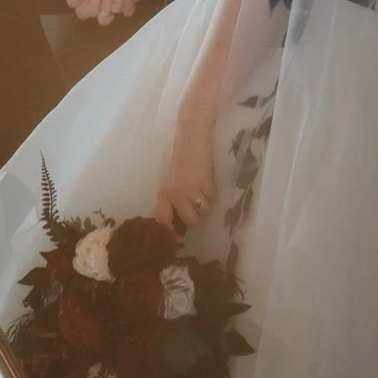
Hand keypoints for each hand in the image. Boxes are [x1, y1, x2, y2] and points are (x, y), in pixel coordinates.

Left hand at [154, 109, 217, 233]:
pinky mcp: (204, 181)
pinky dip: (213, 193)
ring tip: (203, 192)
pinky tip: (208, 181)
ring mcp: (190, 188)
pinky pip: (213, 198)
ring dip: (207, 206)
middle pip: (191, 221)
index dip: (171, 235)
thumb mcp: (172, 180)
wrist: (191, 136)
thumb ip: (174, 199)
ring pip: (204, 211)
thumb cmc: (181, 157)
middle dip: (198, 218)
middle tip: (199, 208)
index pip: (163, 221)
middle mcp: (175, 194)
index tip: (180, 241)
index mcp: (164, 194)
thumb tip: (181, 220)